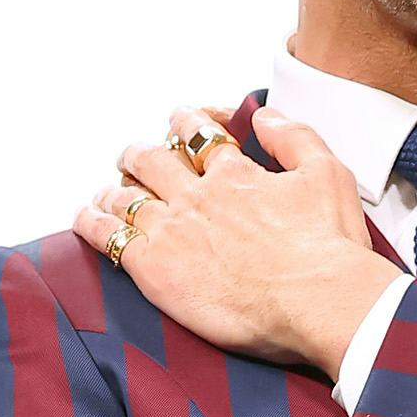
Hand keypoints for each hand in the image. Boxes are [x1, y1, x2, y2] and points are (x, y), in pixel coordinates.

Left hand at [75, 108, 388, 374]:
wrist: (320, 301)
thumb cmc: (331, 249)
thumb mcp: (329, 174)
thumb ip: (295, 136)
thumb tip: (264, 115)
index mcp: (235, 173)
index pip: (197, 133)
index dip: (187, 122)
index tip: (185, 125)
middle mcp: (197, 196)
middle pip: (151, 160)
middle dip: (141, 155)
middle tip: (137, 160)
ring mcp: (172, 231)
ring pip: (123, 197)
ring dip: (113, 190)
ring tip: (108, 193)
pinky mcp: (156, 270)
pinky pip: (107, 237)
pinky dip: (91, 222)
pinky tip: (85, 218)